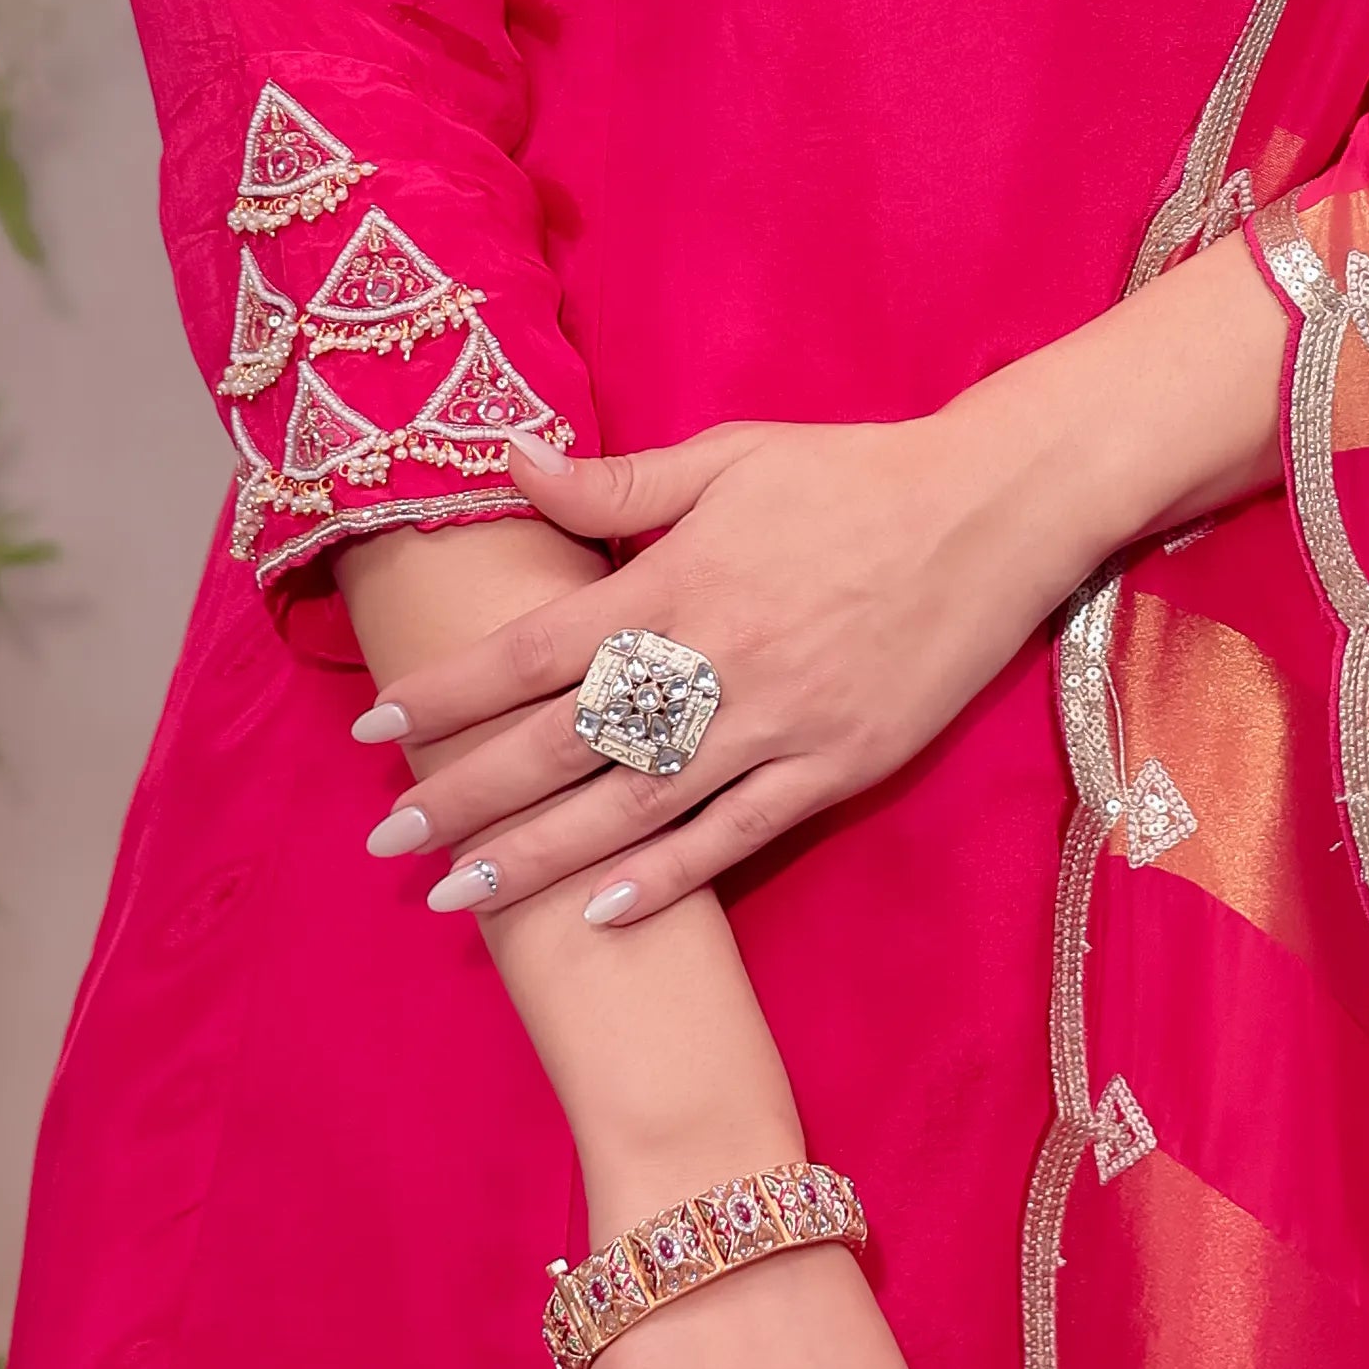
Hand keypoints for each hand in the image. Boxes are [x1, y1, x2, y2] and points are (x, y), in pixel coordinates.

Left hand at [361, 248, 1286, 927]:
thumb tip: (510, 462)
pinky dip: (666, 881)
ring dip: (539, 857)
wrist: (990, 514)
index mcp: (676, 580)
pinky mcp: (835, 767)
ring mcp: (775, 725)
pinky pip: (735, 838)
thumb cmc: (850, 476)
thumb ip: (616, 478)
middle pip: (564, 743)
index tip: (377, 727)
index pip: (535, 649)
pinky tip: (599, 914)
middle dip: (467, 796)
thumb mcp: (729, 454)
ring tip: (459, 896)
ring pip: (634, 808)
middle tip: (387, 841)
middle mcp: (714, 662)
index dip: (451, 692)